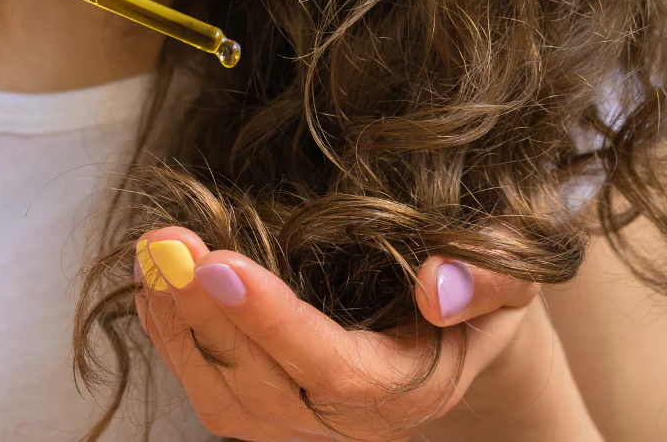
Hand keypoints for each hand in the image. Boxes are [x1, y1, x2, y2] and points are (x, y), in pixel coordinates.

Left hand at [133, 226, 543, 440]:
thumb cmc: (480, 290)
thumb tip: (435, 285)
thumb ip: (491, 279)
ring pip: (223, 398)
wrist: (456, 327)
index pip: (332, 370)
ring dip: (177, 327)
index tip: (219, 264)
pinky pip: (209, 389)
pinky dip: (172, 340)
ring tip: (152, 255)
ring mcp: (302, 423)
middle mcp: (350, 422)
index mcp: (409, 388)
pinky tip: (154, 288)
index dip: (271, 321)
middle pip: (261, 387)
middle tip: (165, 242)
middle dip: (204, 314)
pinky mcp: (267, 409)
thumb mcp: (514, 273)